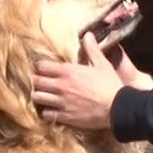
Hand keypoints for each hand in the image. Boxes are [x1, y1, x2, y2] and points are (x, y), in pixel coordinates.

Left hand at [32, 33, 152, 129]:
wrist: (117, 108)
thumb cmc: (110, 84)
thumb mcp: (102, 64)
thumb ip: (92, 49)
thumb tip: (87, 34)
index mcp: (68, 71)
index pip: (41, 66)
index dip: (40, 67)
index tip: (43, 68)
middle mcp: (60, 86)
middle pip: (36, 82)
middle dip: (36, 81)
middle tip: (40, 82)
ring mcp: (61, 102)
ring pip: (37, 98)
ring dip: (39, 96)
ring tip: (44, 96)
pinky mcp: (64, 117)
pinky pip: (46, 114)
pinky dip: (46, 112)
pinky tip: (51, 110)